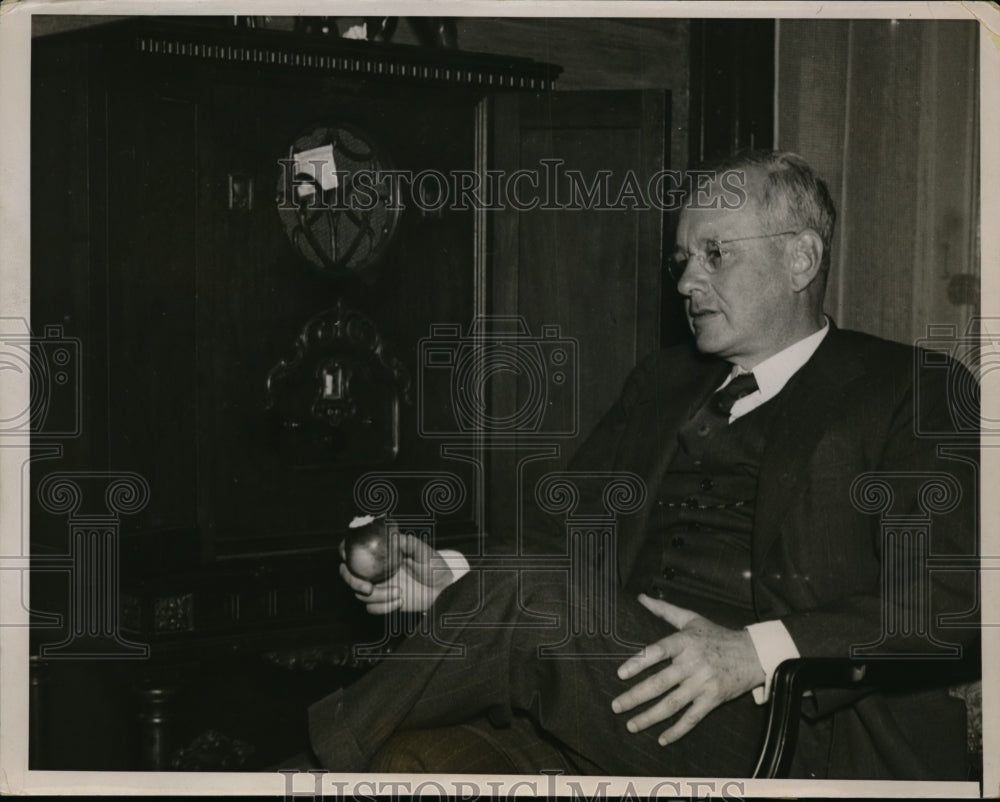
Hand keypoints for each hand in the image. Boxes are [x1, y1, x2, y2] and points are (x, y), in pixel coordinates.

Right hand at [338, 533, 455, 613]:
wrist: (441, 589)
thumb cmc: (434, 566)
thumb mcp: (425, 553)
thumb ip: (411, 544)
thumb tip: (396, 538)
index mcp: (380, 553)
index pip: (353, 548)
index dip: (345, 550)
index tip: (347, 556)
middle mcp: (374, 569)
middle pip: (348, 573)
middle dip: (352, 581)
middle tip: (368, 587)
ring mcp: (377, 585)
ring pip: (360, 594)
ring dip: (377, 596)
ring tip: (400, 593)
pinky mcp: (382, 601)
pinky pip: (371, 608)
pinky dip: (383, 607)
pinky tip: (399, 602)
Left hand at [611, 594, 764, 745]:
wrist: (753, 653)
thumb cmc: (717, 635)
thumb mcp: (692, 619)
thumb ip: (664, 610)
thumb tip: (641, 597)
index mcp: (685, 641)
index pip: (657, 652)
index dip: (638, 663)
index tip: (620, 674)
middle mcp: (692, 663)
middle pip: (660, 683)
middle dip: (635, 697)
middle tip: (616, 706)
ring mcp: (703, 683)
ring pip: (672, 703)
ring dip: (650, 717)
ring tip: (631, 725)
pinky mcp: (714, 699)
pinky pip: (693, 718)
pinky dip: (677, 730)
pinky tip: (662, 739)